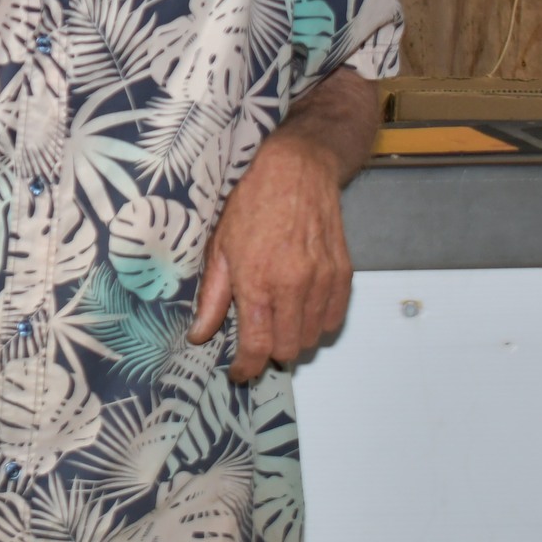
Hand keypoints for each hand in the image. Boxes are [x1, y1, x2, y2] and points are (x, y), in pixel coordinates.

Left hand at [187, 132, 351, 383]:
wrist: (295, 169)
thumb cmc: (251, 202)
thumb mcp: (219, 248)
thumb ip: (212, 297)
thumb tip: (199, 334)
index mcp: (257, 282)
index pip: (257, 347)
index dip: (247, 368)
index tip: (240, 371)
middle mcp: (293, 286)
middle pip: (287, 349)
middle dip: (270, 352)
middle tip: (257, 340)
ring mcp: (322, 281)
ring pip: (313, 337)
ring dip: (294, 338)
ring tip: (278, 321)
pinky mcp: (343, 273)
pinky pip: (335, 318)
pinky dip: (319, 323)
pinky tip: (302, 309)